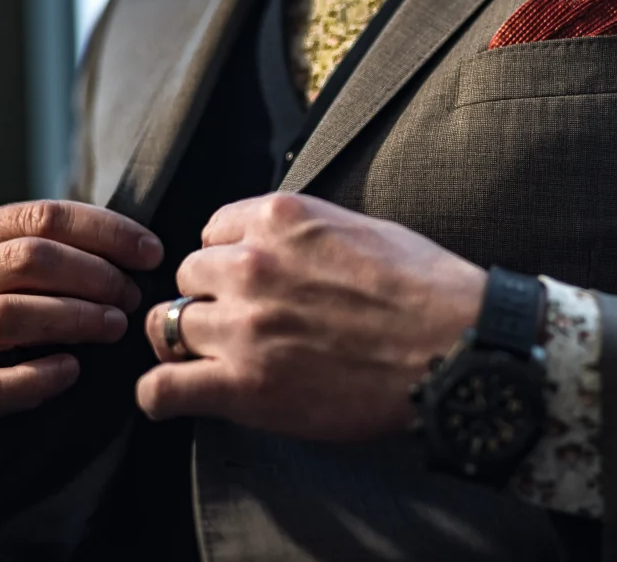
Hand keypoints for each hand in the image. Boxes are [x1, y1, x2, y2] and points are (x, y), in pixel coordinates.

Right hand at [0, 200, 162, 452]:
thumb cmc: (3, 321)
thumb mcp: (17, 273)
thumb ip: (60, 249)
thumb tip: (140, 248)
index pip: (43, 216)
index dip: (106, 231)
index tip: (151, 253)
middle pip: (28, 258)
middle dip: (96, 275)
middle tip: (134, 295)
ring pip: (9, 313)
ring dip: (76, 318)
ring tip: (116, 325)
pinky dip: (40, 376)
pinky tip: (72, 369)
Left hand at [137, 193, 485, 441]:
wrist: (458, 348)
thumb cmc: (427, 289)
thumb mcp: (362, 227)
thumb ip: (305, 232)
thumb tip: (281, 246)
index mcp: (280, 219)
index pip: (212, 232)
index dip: (227, 260)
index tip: (245, 284)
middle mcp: (251, 264)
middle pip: (189, 277)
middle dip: (210, 299)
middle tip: (241, 326)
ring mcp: (243, 325)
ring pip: (169, 325)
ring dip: (188, 343)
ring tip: (213, 361)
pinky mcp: (244, 385)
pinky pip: (161, 387)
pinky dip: (158, 394)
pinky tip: (173, 397)